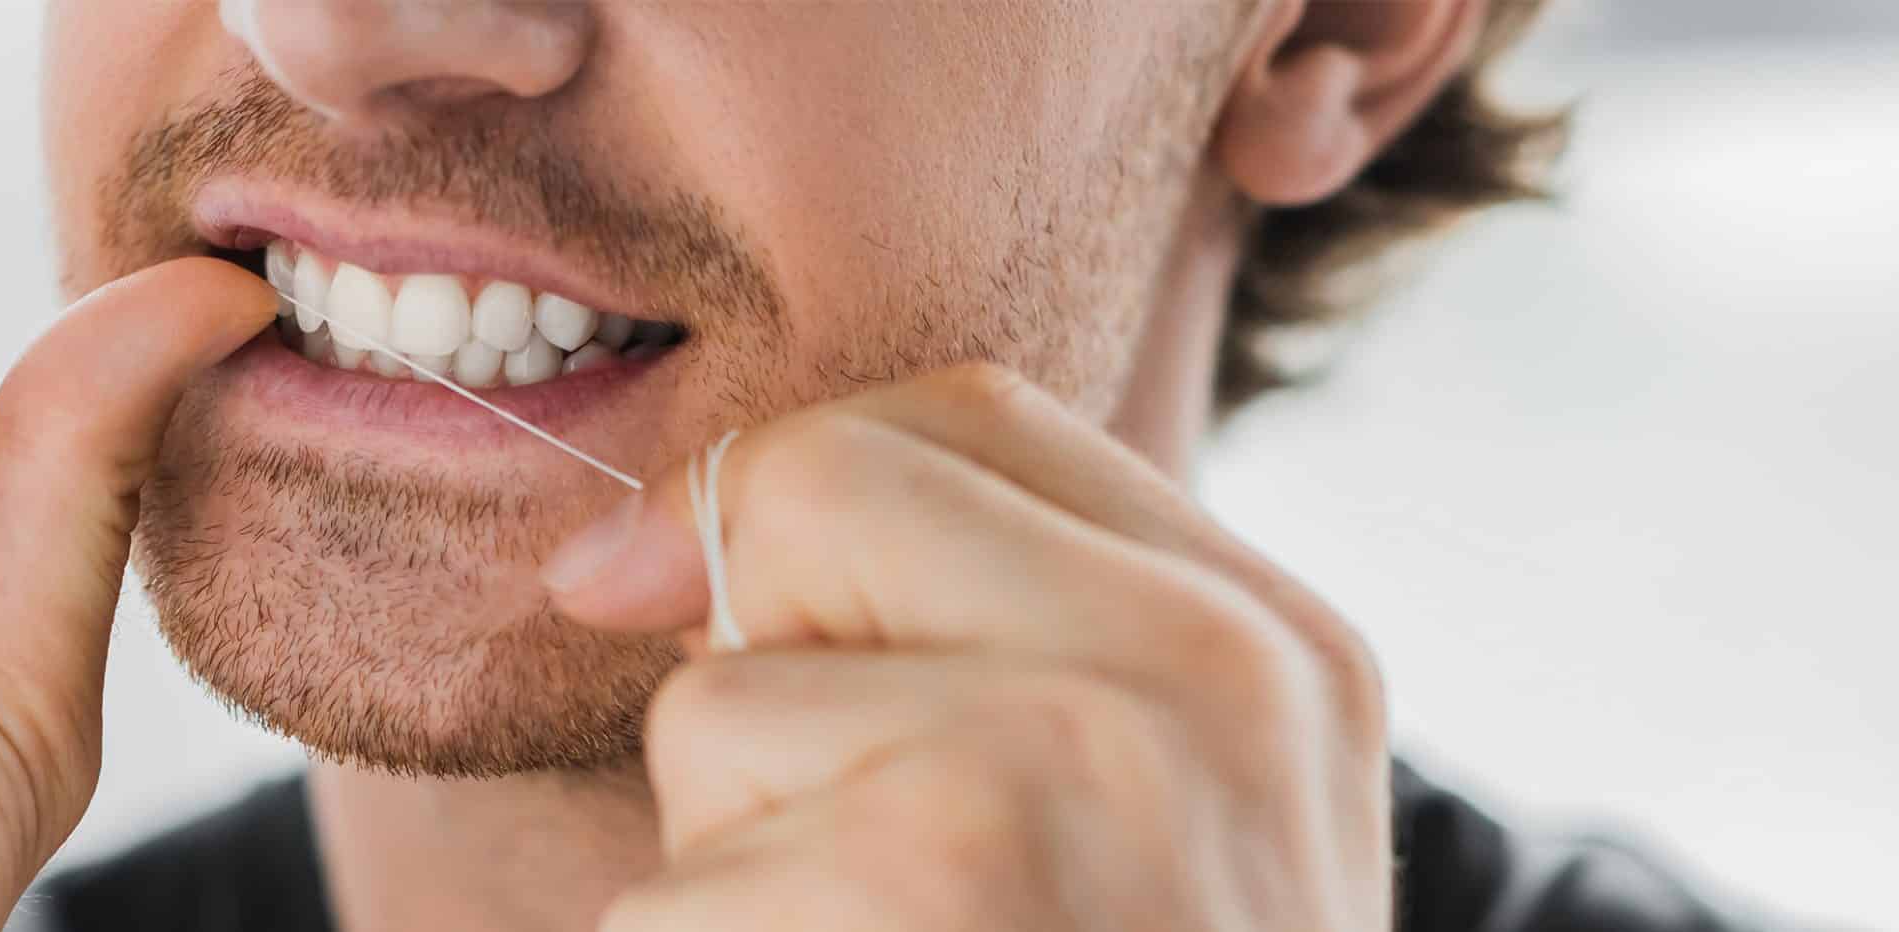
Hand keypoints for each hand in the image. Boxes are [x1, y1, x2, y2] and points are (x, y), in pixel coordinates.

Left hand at [547, 365, 1391, 930]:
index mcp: (1272, 647)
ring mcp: (1057, 781)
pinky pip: (664, 896)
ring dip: (734, 881)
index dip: (783, 488)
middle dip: (760, 674)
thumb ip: (970, 645)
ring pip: (715, 715)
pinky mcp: (913, 883)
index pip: (965, 414)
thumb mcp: (1136, 824)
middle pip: (810, 497)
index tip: (666, 594)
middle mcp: (1197, 683)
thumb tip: (626, 559)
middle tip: (865, 872)